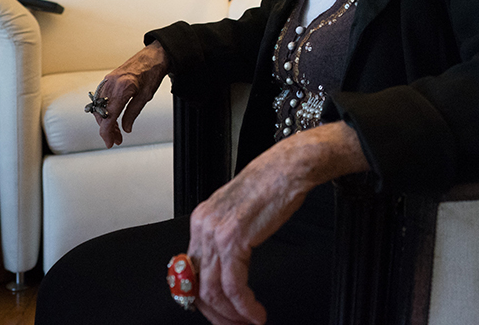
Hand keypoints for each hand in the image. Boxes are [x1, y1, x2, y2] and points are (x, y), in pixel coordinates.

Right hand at [93, 41, 168, 147]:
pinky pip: (101, 99)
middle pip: (101, 114)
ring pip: (99, 107)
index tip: (109, 142)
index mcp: (122, 89)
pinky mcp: (108, 79)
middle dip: (107, 129)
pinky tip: (112, 117)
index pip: (108, 117)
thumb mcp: (146, 96)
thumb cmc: (152, 72)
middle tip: (116, 139)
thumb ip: (133, 113)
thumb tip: (126, 128)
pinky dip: (105, 110)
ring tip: (116, 131)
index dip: (106, 133)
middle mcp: (111, 84)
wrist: (154, 56)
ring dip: (106, 121)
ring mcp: (108, 81)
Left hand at [186, 121, 367, 324]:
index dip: (204, 300)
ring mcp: (215, 233)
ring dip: (232, 315)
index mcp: (201, 220)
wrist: (288, 168)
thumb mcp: (239, 212)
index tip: (222, 313)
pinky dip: (244, 306)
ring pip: (213, 291)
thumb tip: (226, 267)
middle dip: (217, 314)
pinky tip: (256, 313)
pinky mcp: (233, 239)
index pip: (190, 273)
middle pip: (197, 286)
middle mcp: (202, 227)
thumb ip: (227, 237)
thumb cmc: (271, 186)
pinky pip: (233, 286)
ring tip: (249, 322)